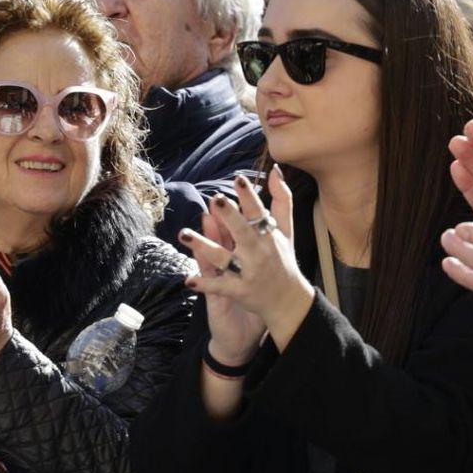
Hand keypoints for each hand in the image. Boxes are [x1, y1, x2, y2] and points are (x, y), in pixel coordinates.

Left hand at [179, 167, 313, 348]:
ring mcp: (248, 273)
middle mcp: (259, 253)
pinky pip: (220, 287)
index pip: (258, 212)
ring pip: (224, 258)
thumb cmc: (283, 260)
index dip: (249, 196)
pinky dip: (205, 284)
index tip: (239, 178)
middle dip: (230, 217)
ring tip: (183, 234)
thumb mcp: (286, 230)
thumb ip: (282, 199)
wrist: (289, 302)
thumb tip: (275, 170)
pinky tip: (188, 280)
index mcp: (269, 236)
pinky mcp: (239, 291)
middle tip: (216, 199)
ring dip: (203, 246)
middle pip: (243, 232)